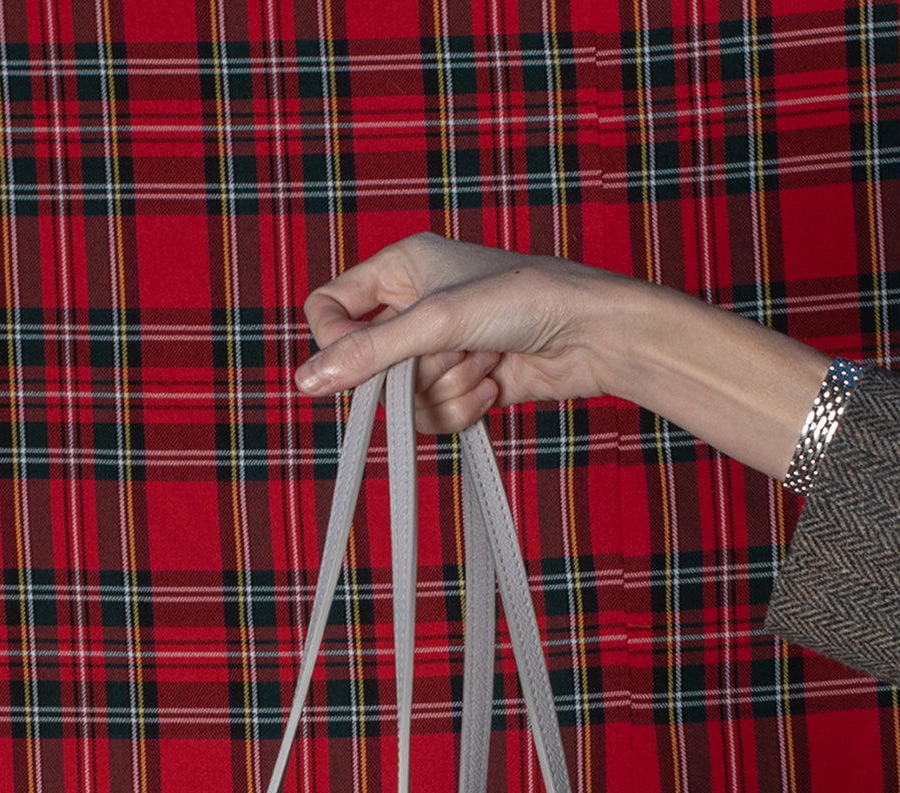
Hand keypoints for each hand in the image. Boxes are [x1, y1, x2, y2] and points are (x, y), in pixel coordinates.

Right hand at [295, 233, 638, 432]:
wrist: (594, 336)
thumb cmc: (526, 300)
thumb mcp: (438, 321)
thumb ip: (369, 354)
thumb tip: (306, 383)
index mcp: (400, 268)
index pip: (328, 308)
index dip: (335, 342)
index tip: (360, 361)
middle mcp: (414, 306)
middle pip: (368, 365)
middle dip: (414, 369)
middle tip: (452, 350)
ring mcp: (439, 350)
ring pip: (402, 398)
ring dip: (446, 388)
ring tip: (487, 360)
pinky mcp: (463, 386)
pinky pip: (433, 418)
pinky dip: (463, 409)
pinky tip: (496, 383)